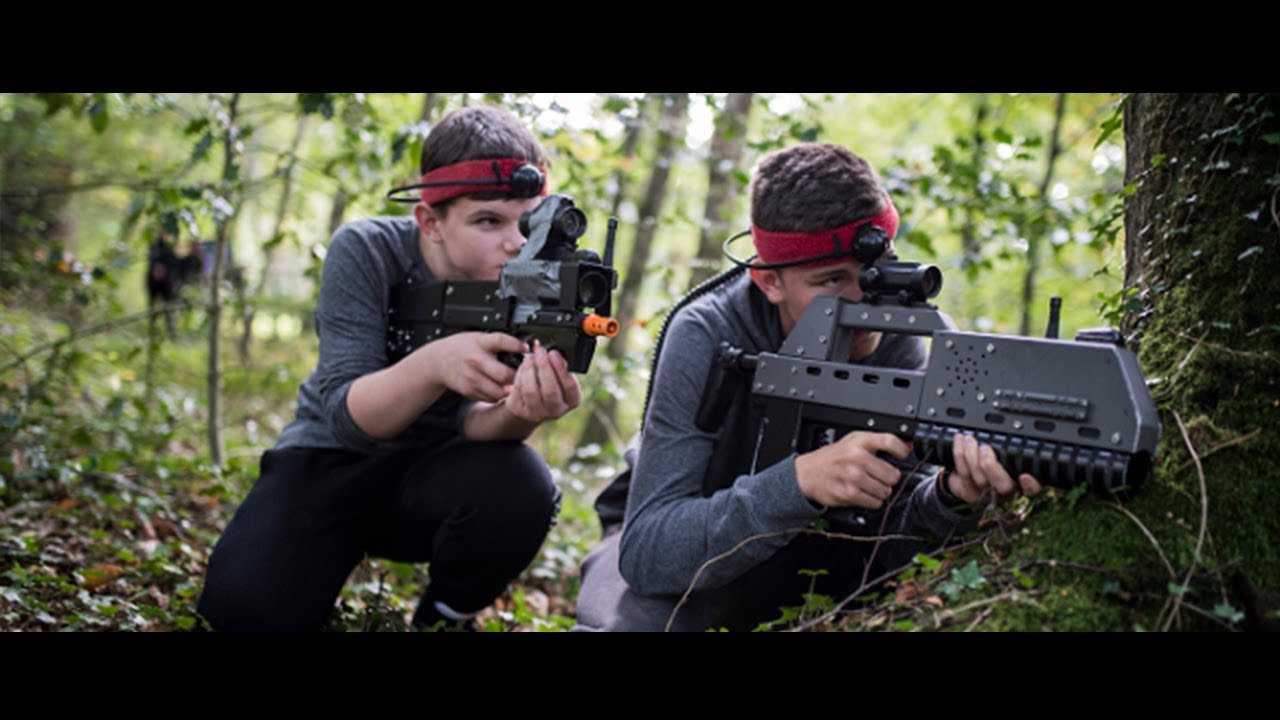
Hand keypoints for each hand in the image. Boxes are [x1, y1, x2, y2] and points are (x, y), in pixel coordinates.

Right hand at [416, 332, 525, 402]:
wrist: (438, 360)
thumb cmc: (462, 347)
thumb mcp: (479, 338)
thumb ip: (499, 342)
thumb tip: (524, 344)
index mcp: (480, 343)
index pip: (501, 341)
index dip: (517, 345)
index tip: (527, 348)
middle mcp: (476, 360)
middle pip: (503, 374)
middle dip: (518, 376)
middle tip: (525, 375)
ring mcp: (472, 377)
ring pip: (499, 390)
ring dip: (510, 389)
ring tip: (514, 384)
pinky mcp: (469, 390)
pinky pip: (490, 398)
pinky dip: (499, 395)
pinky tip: (501, 388)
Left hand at [503, 340, 581, 423]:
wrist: (530, 402)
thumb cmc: (549, 383)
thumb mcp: (559, 376)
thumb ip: (560, 366)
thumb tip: (554, 350)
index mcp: (572, 400)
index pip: (570, 386)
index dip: (561, 368)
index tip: (553, 353)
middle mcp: (557, 410)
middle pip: (550, 390)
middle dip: (544, 367)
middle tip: (540, 351)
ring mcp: (538, 414)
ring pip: (532, 390)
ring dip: (530, 370)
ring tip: (529, 357)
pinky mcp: (522, 411)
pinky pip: (519, 390)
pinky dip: (520, 374)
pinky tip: (524, 365)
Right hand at [794, 431, 911, 509]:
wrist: (807, 473)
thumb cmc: (833, 458)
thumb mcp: (854, 441)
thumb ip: (880, 443)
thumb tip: (907, 446)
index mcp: (859, 441)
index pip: (890, 441)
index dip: (901, 451)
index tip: (903, 456)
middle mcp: (856, 457)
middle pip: (893, 474)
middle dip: (889, 478)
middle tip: (879, 476)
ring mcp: (852, 476)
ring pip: (885, 491)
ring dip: (880, 491)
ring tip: (869, 485)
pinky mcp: (848, 493)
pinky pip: (874, 502)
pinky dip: (872, 501)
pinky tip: (863, 493)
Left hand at [945, 433, 1042, 504]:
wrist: (965, 474)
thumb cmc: (989, 457)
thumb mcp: (1005, 450)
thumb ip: (1012, 444)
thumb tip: (1018, 423)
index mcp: (1020, 480)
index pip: (1034, 489)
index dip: (1031, 485)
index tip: (1024, 476)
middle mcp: (1006, 491)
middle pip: (1004, 486)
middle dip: (992, 466)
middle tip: (985, 448)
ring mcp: (987, 495)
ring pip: (981, 480)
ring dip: (972, 455)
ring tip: (969, 439)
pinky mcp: (969, 494)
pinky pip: (964, 477)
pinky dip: (960, 456)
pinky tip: (959, 442)